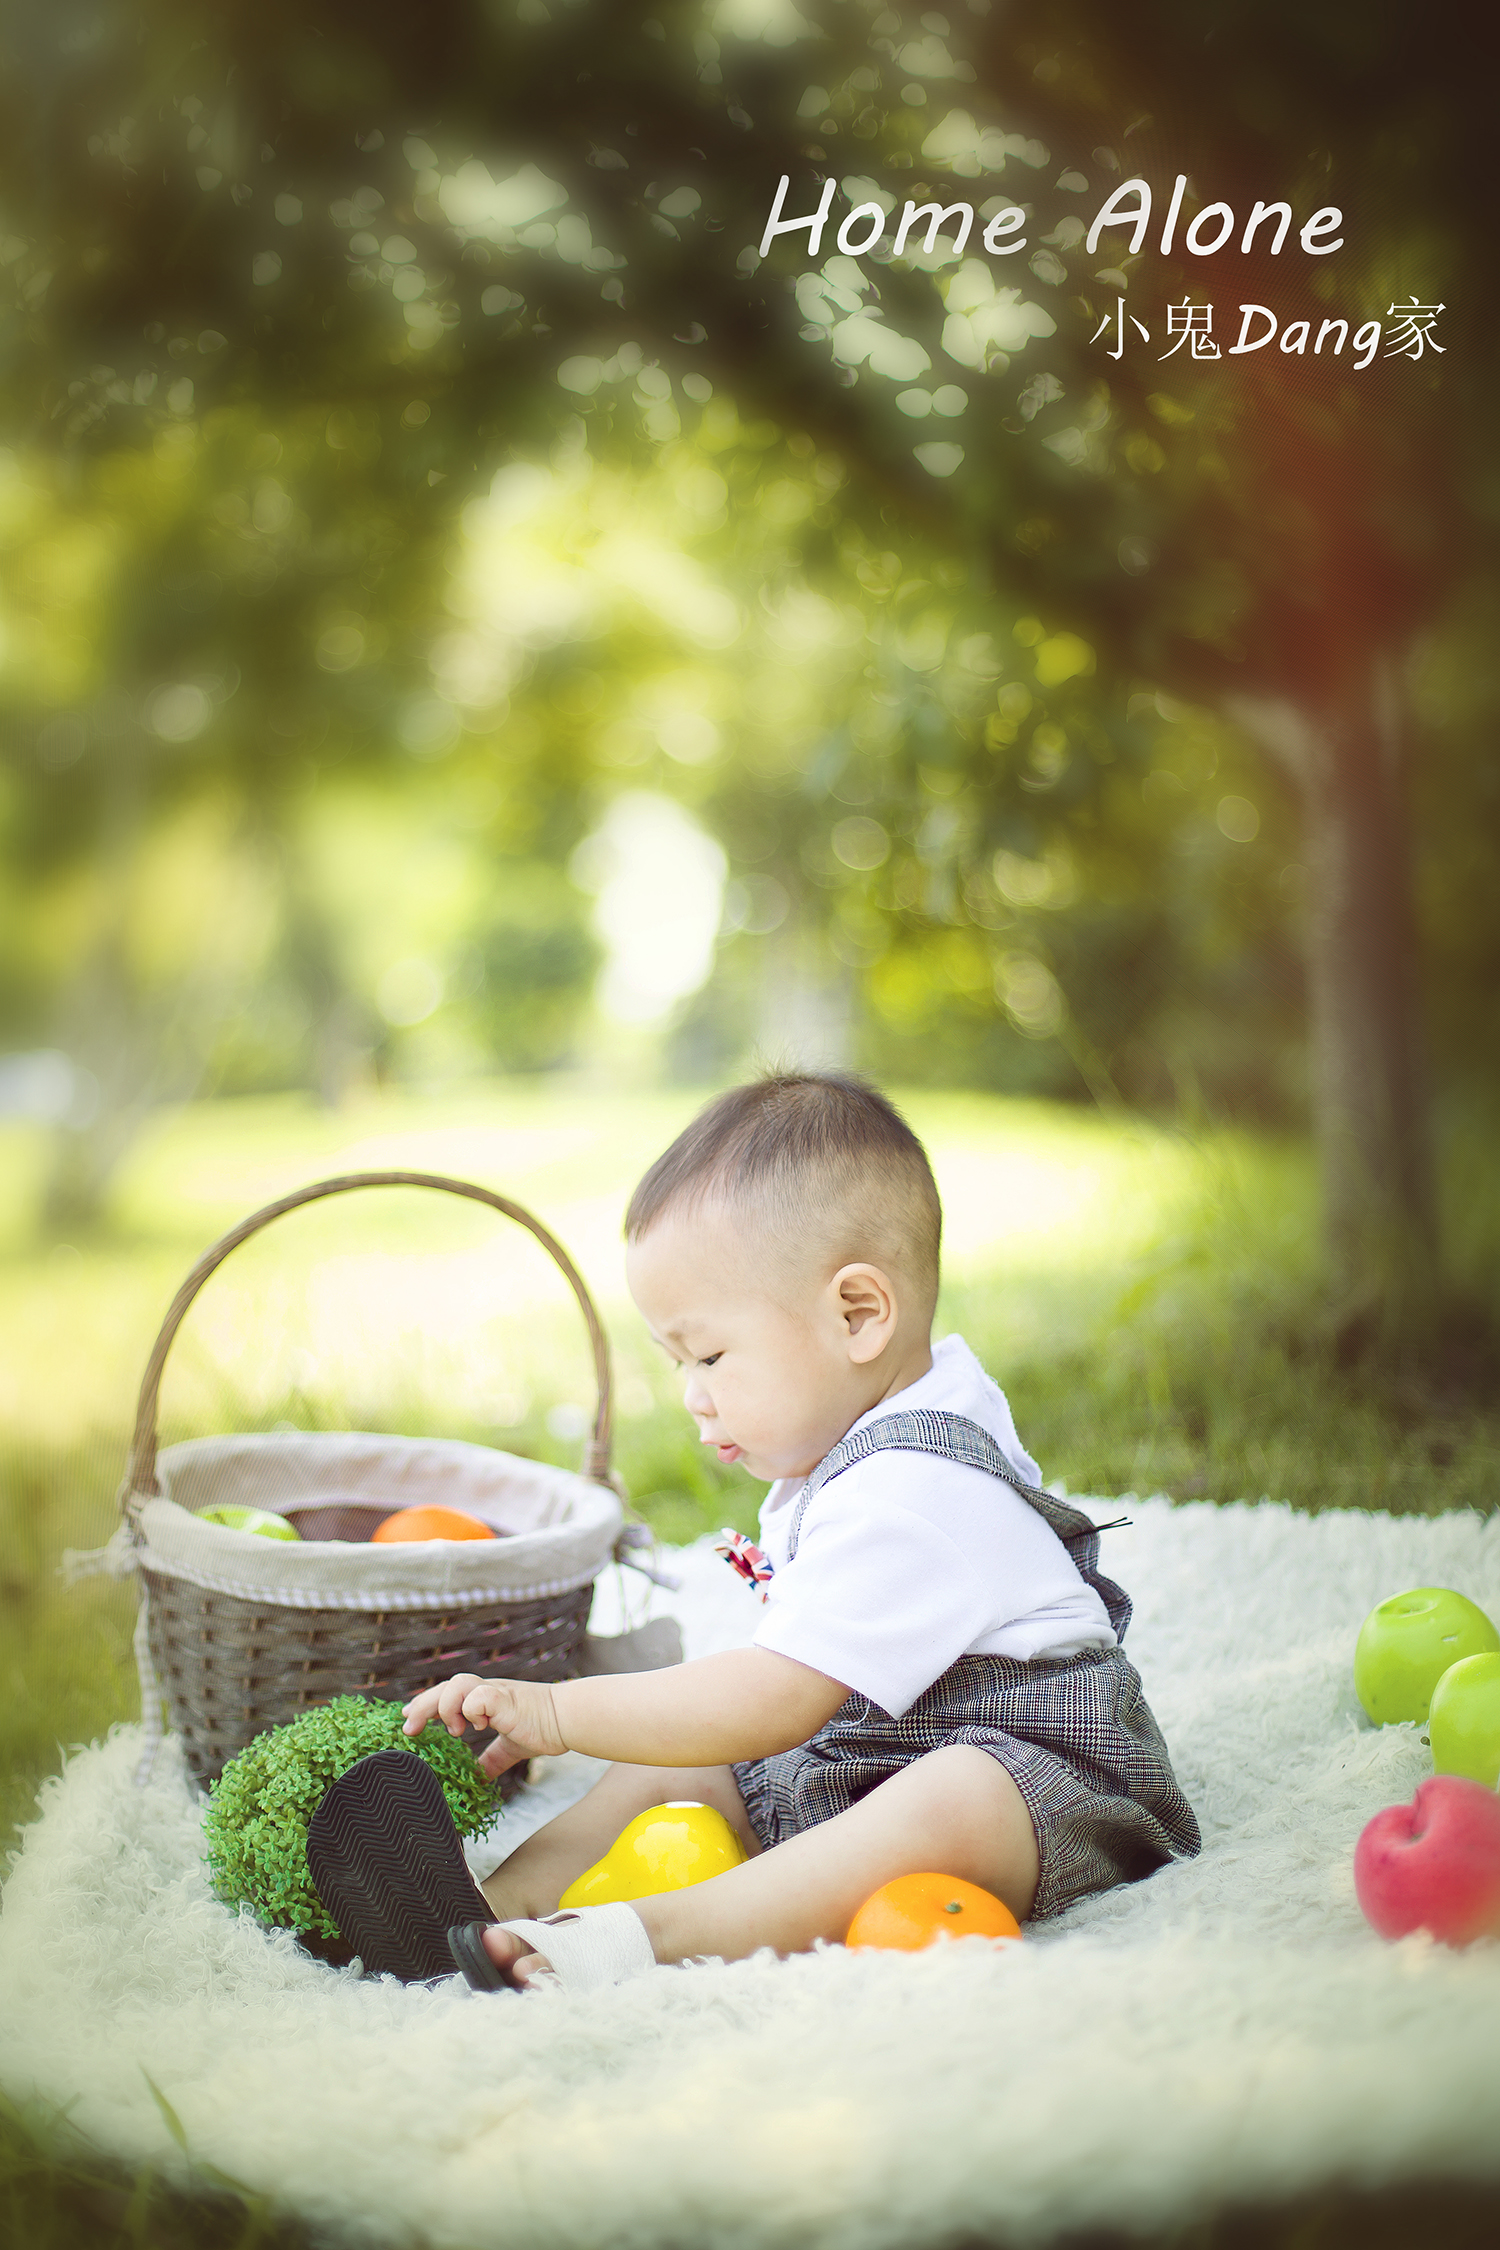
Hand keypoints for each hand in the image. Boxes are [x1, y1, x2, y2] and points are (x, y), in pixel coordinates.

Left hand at [401, 1672, 566, 1777]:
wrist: (566, 1720)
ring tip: (455, 1730)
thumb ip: (491, 1760)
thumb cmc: (542, 1728)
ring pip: (457, 1684)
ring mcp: (494, 1692)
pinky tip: (478, 1725)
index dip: (425, 1705)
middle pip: (444, 1686)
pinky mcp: (504, 1698)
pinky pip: (478, 1696)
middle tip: (410, 1727)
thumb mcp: (508, 1748)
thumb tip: (478, 1780)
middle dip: (423, 1705)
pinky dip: (471, 1710)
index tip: (409, 1719)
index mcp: (483, 1700)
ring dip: (448, 1707)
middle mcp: (485, 1691)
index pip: (446, 1695)